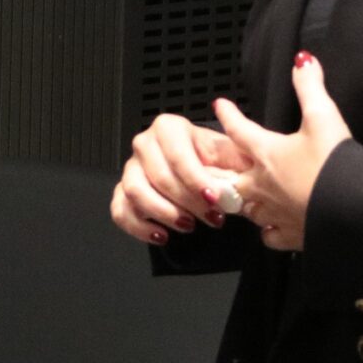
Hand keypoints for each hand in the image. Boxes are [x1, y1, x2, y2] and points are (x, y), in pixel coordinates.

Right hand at [111, 114, 252, 245]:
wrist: (204, 175)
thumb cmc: (218, 163)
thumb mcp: (233, 154)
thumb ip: (239, 157)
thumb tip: (243, 161)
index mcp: (170, 128)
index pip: (178, 155)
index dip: (196, 180)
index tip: (214, 198)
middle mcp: (145, 144)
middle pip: (159, 176)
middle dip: (188, 202)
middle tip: (211, 217)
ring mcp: (131, 168)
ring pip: (135, 192)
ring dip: (163, 213)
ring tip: (188, 225)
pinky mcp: (123, 192)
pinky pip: (119, 210)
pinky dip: (139, 227)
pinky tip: (162, 235)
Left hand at [210, 52, 351, 251]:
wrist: (352, 209)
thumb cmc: (335, 163)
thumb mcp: (324, 117)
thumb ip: (310, 87)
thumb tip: (303, 60)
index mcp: (267, 153)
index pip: (239, 130)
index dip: (229, 115)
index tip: (219, 106)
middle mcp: (262, 185)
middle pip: (228, 178)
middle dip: (217, 171)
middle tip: (208, 166)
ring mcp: (273, 212)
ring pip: (243, 208)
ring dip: (239, 200)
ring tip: (237, 196)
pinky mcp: (289, 235)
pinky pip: (268, 235)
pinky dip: (266, 230)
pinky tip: (269, 226)